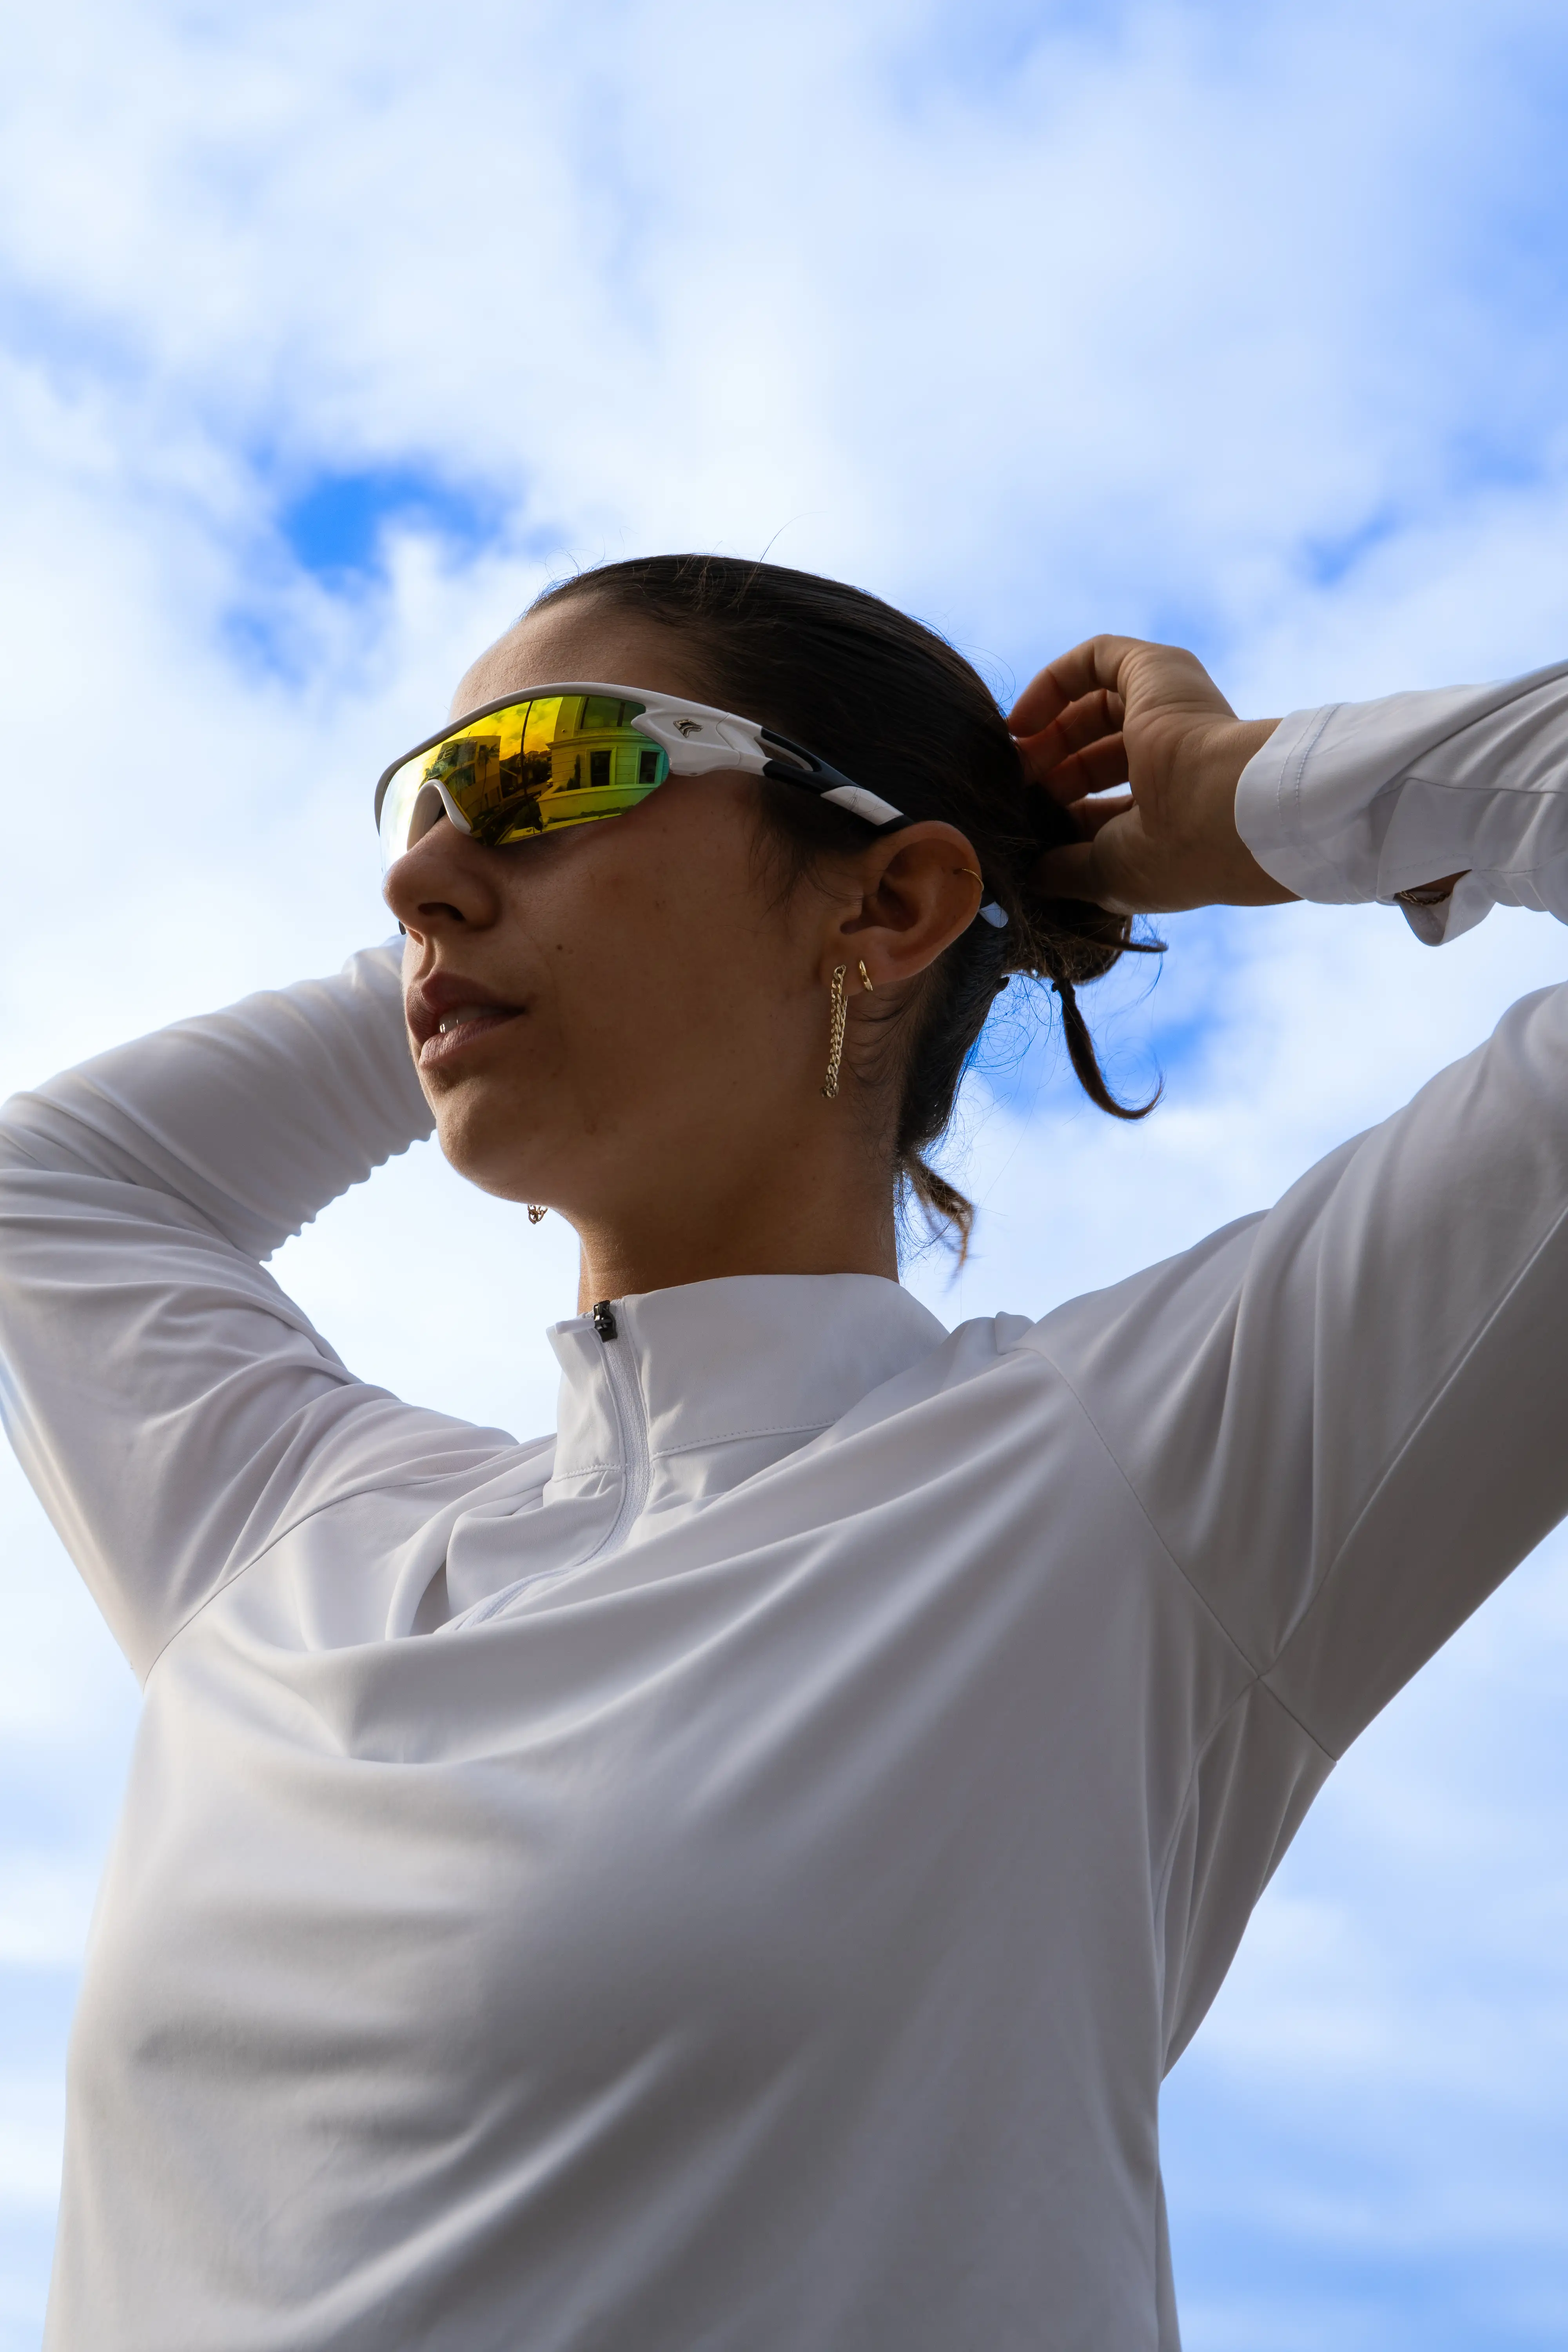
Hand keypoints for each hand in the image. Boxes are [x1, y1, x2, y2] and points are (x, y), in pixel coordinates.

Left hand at [1008, 636, 1293, 914]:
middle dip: (1049, 773)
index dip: (1064, 812)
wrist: (1227, 813)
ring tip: (1011, 760)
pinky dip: (1052, 682)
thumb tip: (1032, 873)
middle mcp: (1174, 753)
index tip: (1025, 826)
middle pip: (1096, 754)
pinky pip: (1097, 658)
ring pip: (1094, 706)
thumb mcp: (1110, 875)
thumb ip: (1067, 870)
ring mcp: (1169, 707)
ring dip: (1046, 732)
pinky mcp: (1156, 669)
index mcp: (1172, 805)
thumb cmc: (1176, 856)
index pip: (1108, 804)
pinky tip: (1021, 721)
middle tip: (1012, 792)